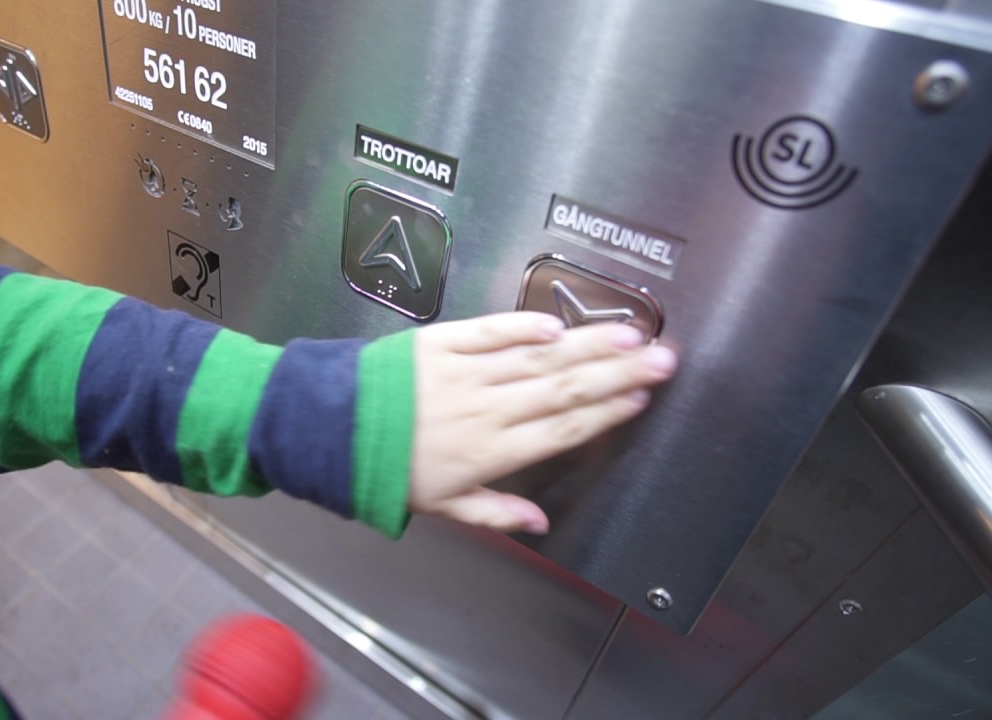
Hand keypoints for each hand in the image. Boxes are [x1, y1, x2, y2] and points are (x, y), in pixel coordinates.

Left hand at [409, 312, 676, 534]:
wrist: (329, 430)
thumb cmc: (385, 471)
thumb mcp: (441, 508)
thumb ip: (495, 513)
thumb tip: (542, 522)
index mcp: (490, 451)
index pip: (562, 430)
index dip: (606, 414)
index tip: (641, 399)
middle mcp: (486, 408)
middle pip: (564, 388)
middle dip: (618, 374)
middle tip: (663, 358)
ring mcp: (464, 371)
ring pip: (537, 358)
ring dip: (586, 345)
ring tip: (628, 335)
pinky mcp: (440, 342)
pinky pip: (490, 331)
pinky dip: (523, 325)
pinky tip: (556, 323)